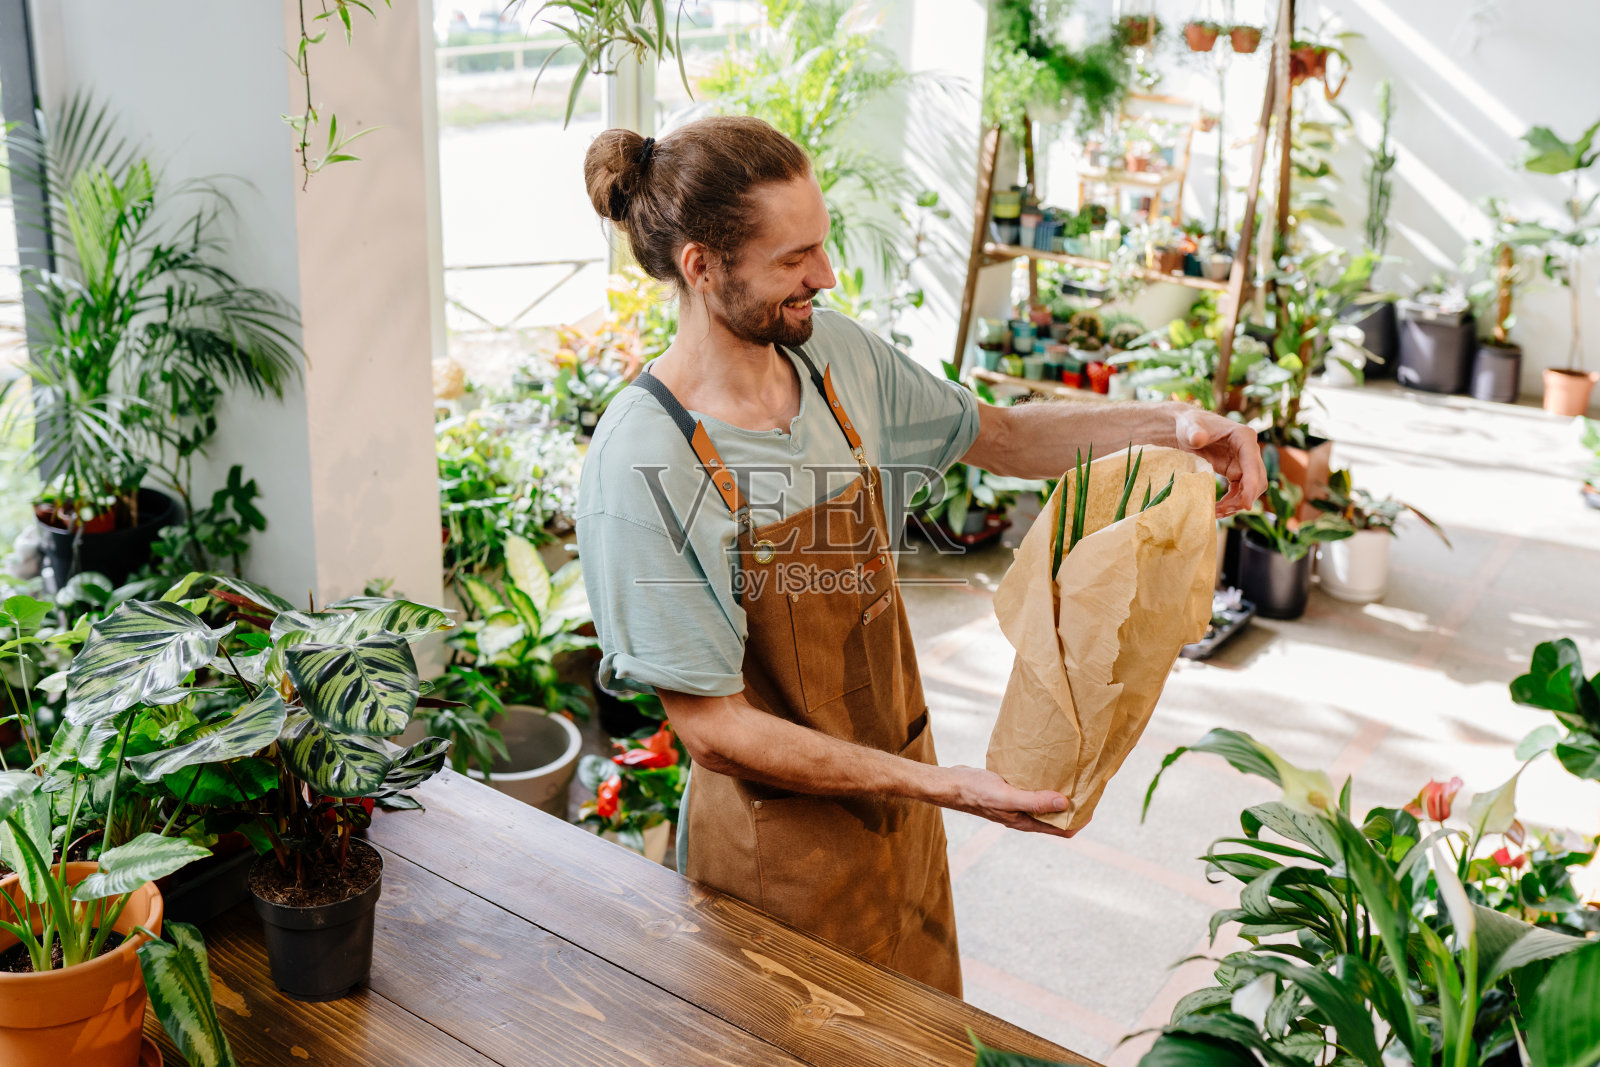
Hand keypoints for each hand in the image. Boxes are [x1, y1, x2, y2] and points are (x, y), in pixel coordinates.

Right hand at [934, 765, 1077, 837]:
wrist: (951, 785)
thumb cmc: (976, 791)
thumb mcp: (1007, 796)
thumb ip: (1034, 801)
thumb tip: (1064, 803)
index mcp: (1026, 822)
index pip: (1062, 830)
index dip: (1079, 820)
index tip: (1092, 803)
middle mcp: (1024, 816)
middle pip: (1057, 817)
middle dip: (1074, 806)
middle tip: (1087, 786)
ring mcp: (1018, 805)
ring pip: (1046, 804)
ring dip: (1060, 794)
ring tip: (1073, 776)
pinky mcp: (1011, 792)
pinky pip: (1034, 791)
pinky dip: (1045, 784)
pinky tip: (1048, 770)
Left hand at [1173, 406, 1266, 516]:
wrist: (1186, 429)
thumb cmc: (1189, 425)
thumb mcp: (1189, 428)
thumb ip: (1194, 433)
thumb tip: (1198, 438)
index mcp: (1244, 436)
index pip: (1253, 464)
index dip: (1251, 486)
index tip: (1246, 505)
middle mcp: (1249, 450)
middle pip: (1258, 480)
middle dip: (1243, 498)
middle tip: (1222, 510)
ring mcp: (1244, 462)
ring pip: (1250, 488)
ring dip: (1237, 503)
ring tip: (1216, 512)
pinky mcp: (1236, 471)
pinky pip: (1240, 490)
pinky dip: (1231, 502)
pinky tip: (1217, 509)